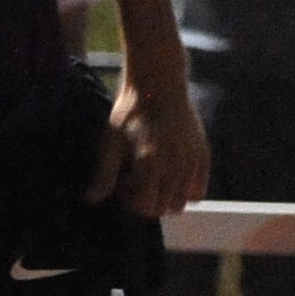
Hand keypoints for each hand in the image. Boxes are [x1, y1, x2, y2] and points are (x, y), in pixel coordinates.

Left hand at [87, 74, 208, 221]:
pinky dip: (184, 190)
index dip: (130, 201)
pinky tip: (169, 173)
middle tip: (136, 179)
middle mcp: (175, 166)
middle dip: (146, 201)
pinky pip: (198, 190)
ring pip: (182, 203)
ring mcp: (192, 162)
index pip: (145, 206)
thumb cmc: (130, 113)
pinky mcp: (203, 156)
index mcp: (150, 164)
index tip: (123, 181)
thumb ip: (104, 174)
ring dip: (165, 197)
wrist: (158, 87)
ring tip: (153, 176)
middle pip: (163, 208)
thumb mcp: (110, 142)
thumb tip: (91, 199)